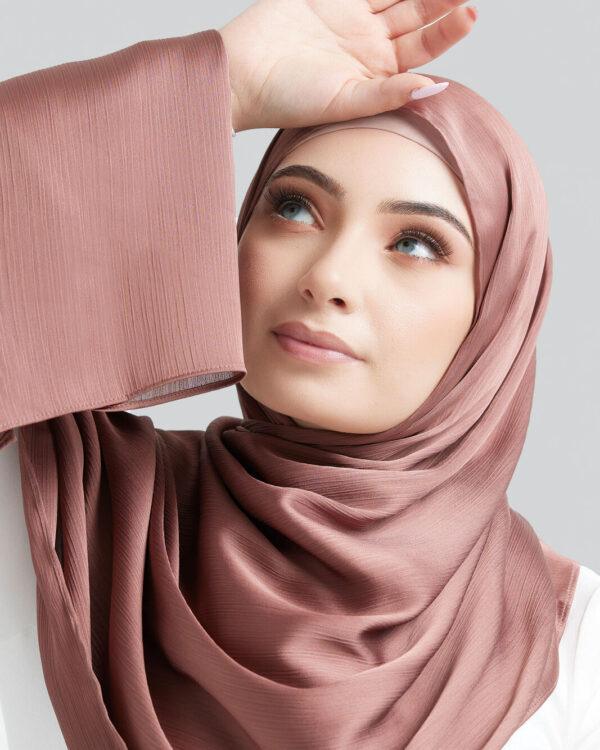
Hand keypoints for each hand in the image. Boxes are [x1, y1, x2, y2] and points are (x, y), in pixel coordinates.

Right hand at [218, 0, 476, 131]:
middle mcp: (370, 44)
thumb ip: (388, 94)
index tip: (469, 14)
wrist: (243, 72)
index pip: (424, 48)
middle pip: (418, 13)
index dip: (447, 30)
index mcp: (378, 73)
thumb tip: (433, 88)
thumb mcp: (344, 102)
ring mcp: (351, 16)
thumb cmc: (287, 99)